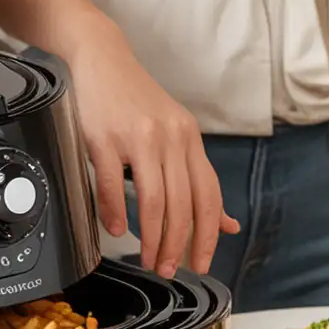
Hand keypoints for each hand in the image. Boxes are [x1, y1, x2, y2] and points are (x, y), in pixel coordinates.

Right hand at [69, 23, 239, 276]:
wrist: (101, 58)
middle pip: (182, 204)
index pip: (208, 195)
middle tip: (169, 270)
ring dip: (151, 238)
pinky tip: (115, 229)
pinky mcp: (104, 138)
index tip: (202, 263)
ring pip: (153, 200)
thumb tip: (228, 223)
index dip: (208, 234)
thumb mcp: (175, 133)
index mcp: (189, 138)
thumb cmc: (135, 100)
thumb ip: (197, 178)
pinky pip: (113, 185)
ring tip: (148, 258)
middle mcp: (170, 137)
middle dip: (179, 245)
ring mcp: (137, 137)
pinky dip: (115, 213)